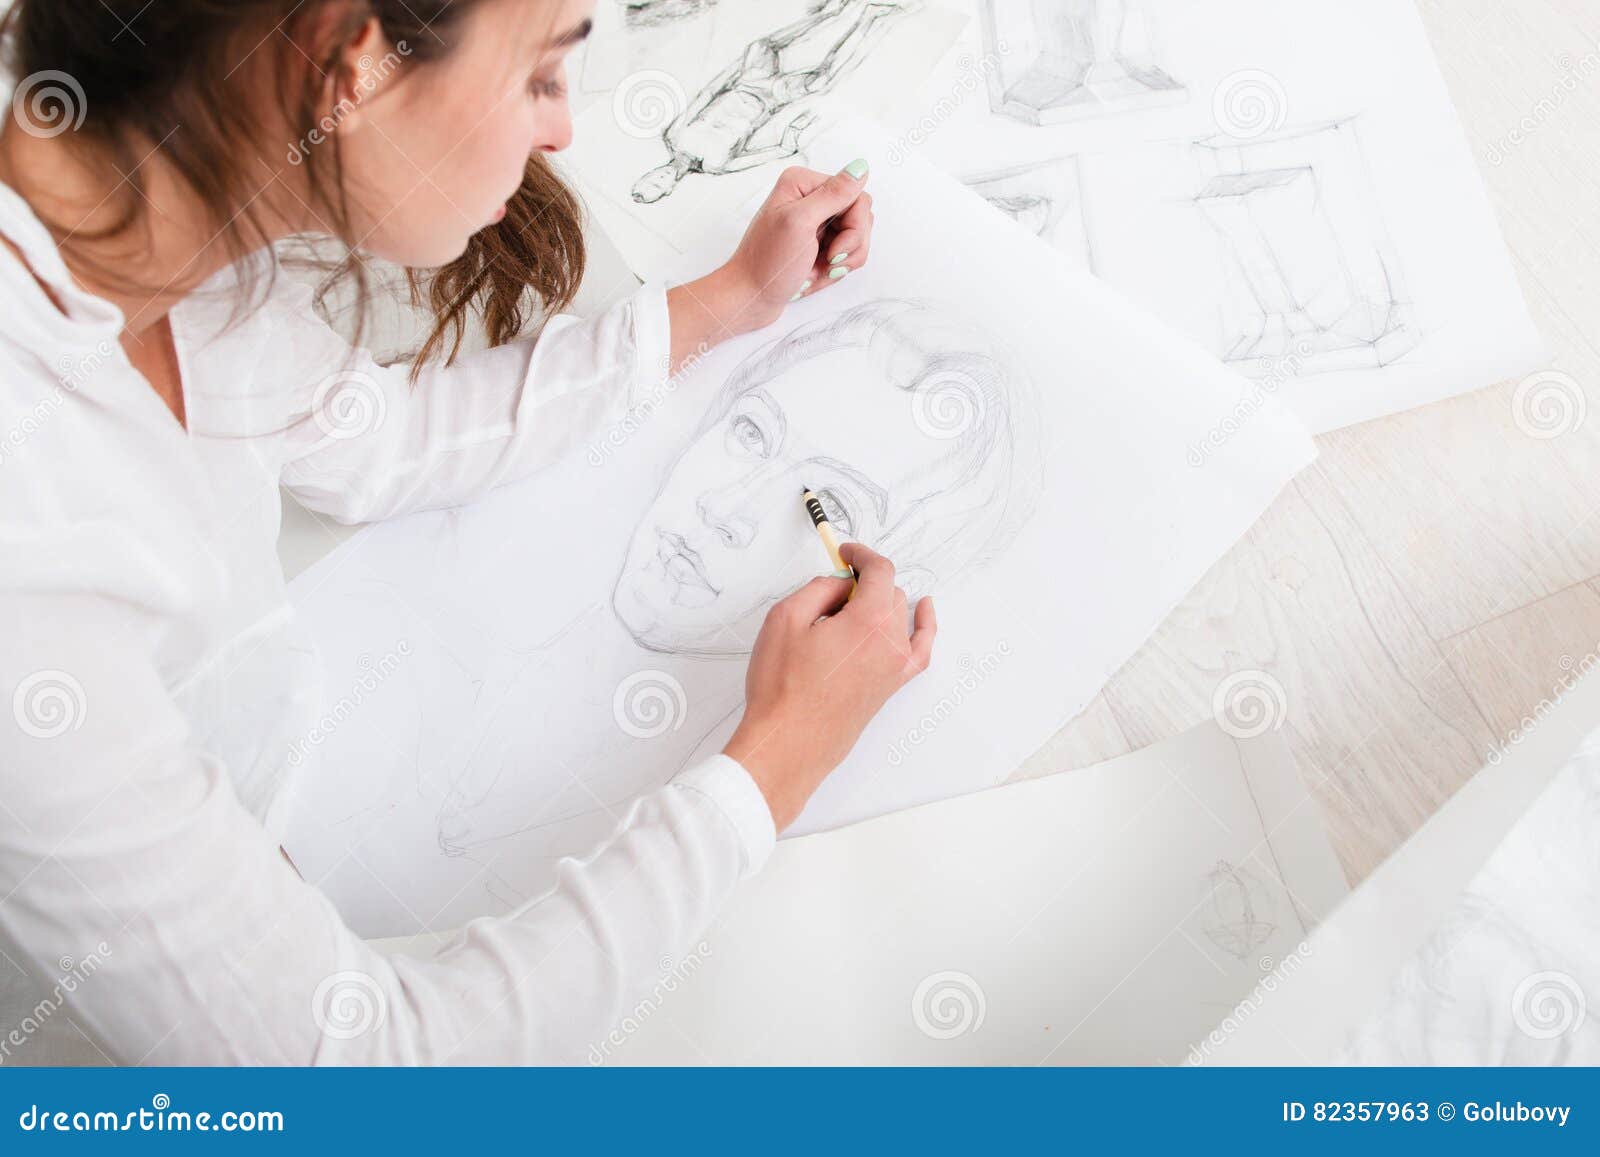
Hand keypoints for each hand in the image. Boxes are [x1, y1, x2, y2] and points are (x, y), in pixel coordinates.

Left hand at [666, 160, 874, 362]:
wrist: (750, 299)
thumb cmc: (767, 264)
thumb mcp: (800, 223)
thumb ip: (833, 194)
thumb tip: (860, 167)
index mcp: (803, 184)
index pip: (856, 196)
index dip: (854, 226)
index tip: (833, 250)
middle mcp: (810, 199)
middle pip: (860, 217)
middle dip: (849, 247)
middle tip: (826, 262)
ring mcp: (815, 223)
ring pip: (856, 238)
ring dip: (842, 262)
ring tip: (816, 272)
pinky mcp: (816, 244)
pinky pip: (845, 254)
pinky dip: (834, 270)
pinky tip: (813, 276)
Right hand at [723, 543, 935, 830]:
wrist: (790, 742)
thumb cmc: (783, 688)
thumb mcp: (786, 618)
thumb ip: (818, 589)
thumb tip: (839, 584)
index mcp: (869, 620)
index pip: (879, 571)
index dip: (861, 554)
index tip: (845, 552)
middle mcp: (891, 642)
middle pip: (889, 593)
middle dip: (862, 583)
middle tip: (830, 592)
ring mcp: (896, 667)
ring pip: (899, 616)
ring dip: (879, 604)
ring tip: (845, 614)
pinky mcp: (892, 686)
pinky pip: (919, 648)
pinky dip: (923, 626)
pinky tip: (924, 612)